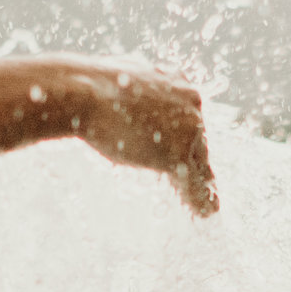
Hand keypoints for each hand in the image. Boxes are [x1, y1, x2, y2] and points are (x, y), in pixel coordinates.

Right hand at [58, 60, 218, 215]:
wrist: (84, 93)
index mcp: (179, 81)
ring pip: (199, 163)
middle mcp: (192, 101)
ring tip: (206, 207)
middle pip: (198, 140)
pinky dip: (200, 200)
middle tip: (198, 186)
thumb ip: (138, 90)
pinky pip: (195, 182)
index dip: (187, 139)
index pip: (190, 117)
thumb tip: (130, 84)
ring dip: (199, 185)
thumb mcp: (123, 79)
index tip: (191, 156)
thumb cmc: (92, 86)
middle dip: (193, 162)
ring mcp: (189, 128)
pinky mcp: (178, 154)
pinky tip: (206, 212)